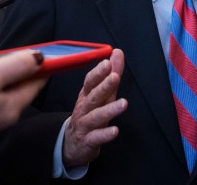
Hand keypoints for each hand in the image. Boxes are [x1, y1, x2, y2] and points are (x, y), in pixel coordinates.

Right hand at [62, 49, 127, 167]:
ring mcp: (85, 125)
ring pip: (96, 116)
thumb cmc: (90, 113)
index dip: (98, 72)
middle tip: (115, 77)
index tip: (107, 62)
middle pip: (93, 96)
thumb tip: (117, 53)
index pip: (90, 82)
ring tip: (123, 103)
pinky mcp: (88, 141)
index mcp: (86, 95)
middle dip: (104, 86)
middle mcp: (84, 108)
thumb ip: (110, 74)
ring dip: (109, 109)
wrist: (73, 143)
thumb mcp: (100, 94)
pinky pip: (96, 137)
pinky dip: (105, 134)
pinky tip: (115, 130)